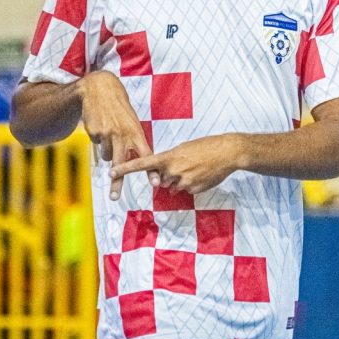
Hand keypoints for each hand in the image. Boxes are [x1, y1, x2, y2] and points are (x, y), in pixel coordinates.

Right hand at [80, 71, 158, 198]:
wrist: (99, 88)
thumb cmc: (119, 108)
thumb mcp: (131, 122)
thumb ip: (134, 141)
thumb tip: (138, 163)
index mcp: (136, 132)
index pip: (146, 155)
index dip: (150, 170)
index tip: (155, 183)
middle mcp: (123, 134)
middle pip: (121, 163)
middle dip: (117, 182)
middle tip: (114, 197)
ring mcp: (107, 133)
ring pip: (107, 155)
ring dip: (108, 151)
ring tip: (109, 133)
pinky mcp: (94, 131)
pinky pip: (96, 144)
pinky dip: (98, 139)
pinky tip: (99, 125)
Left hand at [110, 133, 243, 195]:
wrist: (227, 152)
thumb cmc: (206, 146)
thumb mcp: (183, 149)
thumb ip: (169, 163)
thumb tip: (163, 179)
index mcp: (169, 157)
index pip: (142, 164)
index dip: (125, 169)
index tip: (111, 172)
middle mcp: (173, 170)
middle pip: (160, 180)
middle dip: (167, 176)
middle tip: (184, 165)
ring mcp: (184, 182)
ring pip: (173, 187)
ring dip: (180, 181)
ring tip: (195, 169)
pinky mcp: (194, 190)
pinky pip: (186, 191)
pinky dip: (191, 185)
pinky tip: (202, 175)